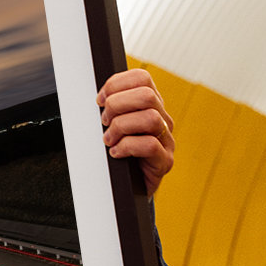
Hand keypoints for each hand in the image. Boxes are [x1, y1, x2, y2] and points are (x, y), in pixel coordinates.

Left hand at [97, 68, 174, 196]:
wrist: (127, 188)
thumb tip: (98, 98)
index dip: (116, 84)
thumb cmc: (117, 153)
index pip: (141, 78)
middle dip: (117, 105)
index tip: (100, 100)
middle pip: (146, 95)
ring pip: (150, 118)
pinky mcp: (165, 161)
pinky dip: (126, 147)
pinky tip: (116, 153)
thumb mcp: (112, 125)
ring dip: (121, 127)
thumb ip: (110, 108)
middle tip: (104, 121)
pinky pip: (150, 145)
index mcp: (150, 105)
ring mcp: (166, 140)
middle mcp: (162, 119)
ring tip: (109, 139)